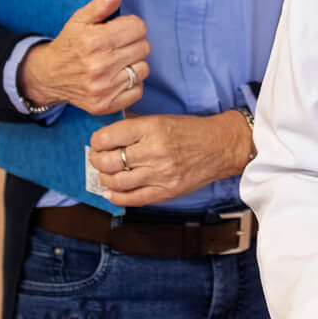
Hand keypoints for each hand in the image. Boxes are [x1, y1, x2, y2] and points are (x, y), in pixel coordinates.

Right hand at [17, 0, 148, 115]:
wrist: (49, 76)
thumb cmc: (69, 44)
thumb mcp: (79, 20)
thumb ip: (100, 6)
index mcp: (94, 41)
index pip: (138, 27)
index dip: (132, 26)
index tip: (122, 29)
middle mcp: (99, 66)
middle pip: (144, 47)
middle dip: (134, 43)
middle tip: (119, 45)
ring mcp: (103, 88)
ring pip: (143, 69)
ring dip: (134, 63)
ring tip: (118, 61)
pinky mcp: (106, 104)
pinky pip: (138, 90)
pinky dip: (132, 83)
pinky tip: (117, 77)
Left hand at [87, 112, 251, 206]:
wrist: (221, 146)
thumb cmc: (191, 131)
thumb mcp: (162, 119)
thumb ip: (134, 125)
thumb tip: (107, 133)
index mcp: (153, 128)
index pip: (109, 137)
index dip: (97, 141)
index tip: (97, 142)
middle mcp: (155, 151)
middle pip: (109, 161)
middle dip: (96, 160)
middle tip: (97, 158)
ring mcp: (161, 174)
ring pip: (117, 182)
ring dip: (104, 179)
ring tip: (105, 174)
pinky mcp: (166, 192)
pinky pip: (133, 199)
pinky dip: (116, 197)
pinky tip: (110, 193)